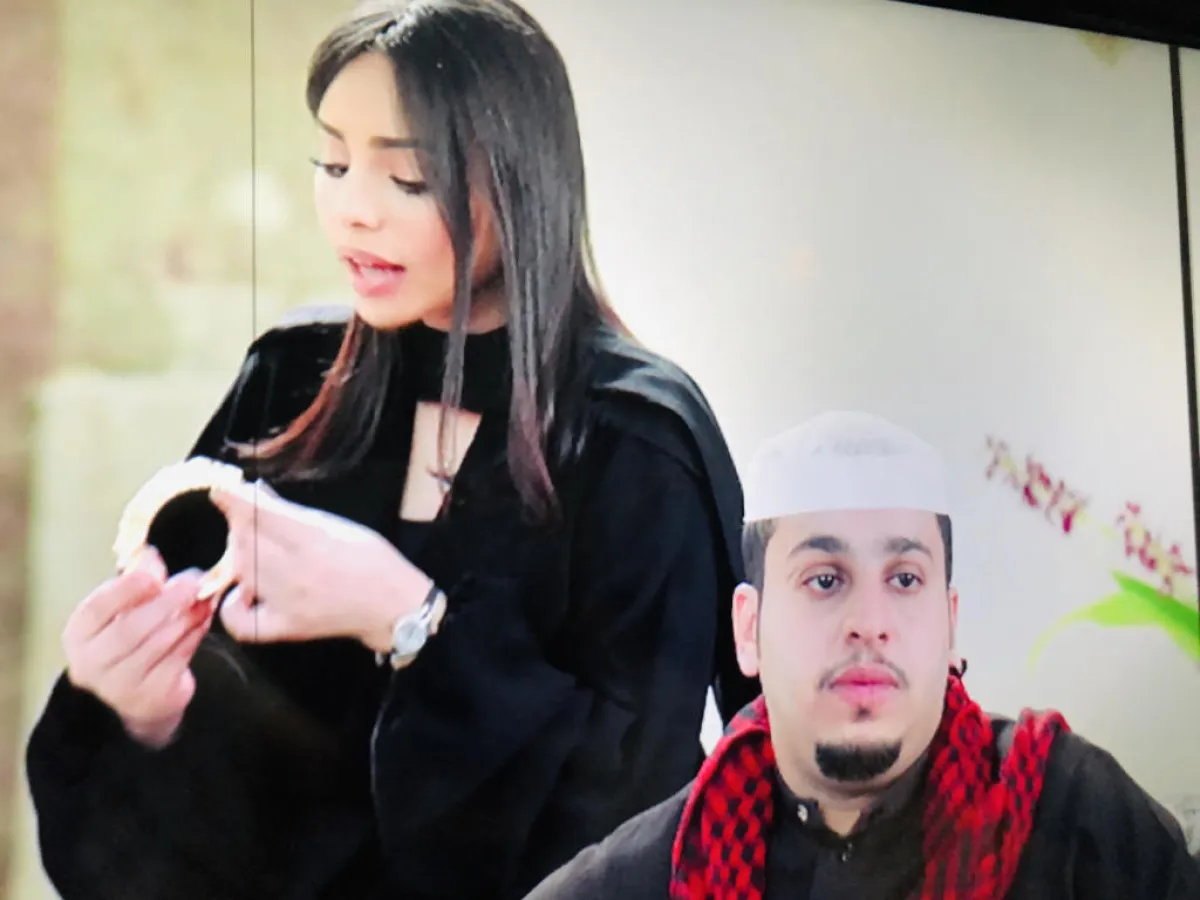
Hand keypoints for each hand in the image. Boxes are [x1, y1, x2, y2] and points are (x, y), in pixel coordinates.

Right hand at [63, 547, 214, 747]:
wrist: (139, 690)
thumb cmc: (130, 635)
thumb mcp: (126, 607)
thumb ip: (137, 582)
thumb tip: (149, 556)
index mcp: (79, 634)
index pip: (96, 610)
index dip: (126, 590)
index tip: (155, 576)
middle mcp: (91, 664)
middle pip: (129, 631)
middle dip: (165, 604)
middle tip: (192, 584)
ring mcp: (119, 686)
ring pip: (157, 646)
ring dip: (186, 618)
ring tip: (205, 599)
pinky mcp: (151, 697)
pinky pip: (177, 661)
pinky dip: (194, 636)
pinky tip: (204, 619)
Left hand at [209, 481, 431, 650]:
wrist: (392, 605)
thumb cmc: (371, 559)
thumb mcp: (337, 525)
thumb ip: (293, 513)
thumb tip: (255, 494)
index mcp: (314, 539)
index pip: (259, 515)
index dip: (234, 499)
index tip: (221, 490)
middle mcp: (296, 571)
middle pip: (244, 542)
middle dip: (240, 525)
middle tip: (250, 520)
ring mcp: (288, 602)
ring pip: (240, 573)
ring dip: (239, 557)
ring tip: (256, 550)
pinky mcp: (286, 628)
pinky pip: (240, 621)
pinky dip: (233, 605)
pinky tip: (244, 593)